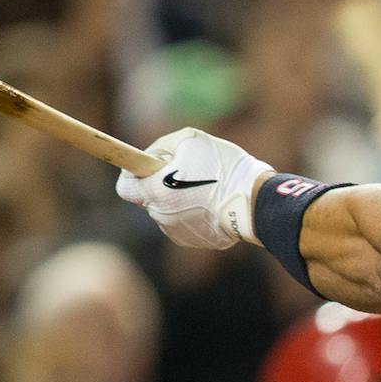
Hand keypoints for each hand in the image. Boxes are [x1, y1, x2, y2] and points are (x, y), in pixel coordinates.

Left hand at [116, 127, 272, 249]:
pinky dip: (193, 215)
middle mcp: (161, 216)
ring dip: (178, 201)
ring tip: (204, 190)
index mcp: (155, 191)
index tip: (148, 168)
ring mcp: (178, 232)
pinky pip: (185, 225)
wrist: (255, 203)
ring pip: (167, 213)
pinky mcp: (194, 242)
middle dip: (160, 187)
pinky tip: (212, 205)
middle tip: (185, 175)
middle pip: (149, 200)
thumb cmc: (222, 167)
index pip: (125, 187)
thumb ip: (161, 147)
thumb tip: (151, 158)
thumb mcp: (189, 140)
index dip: (133, 175)